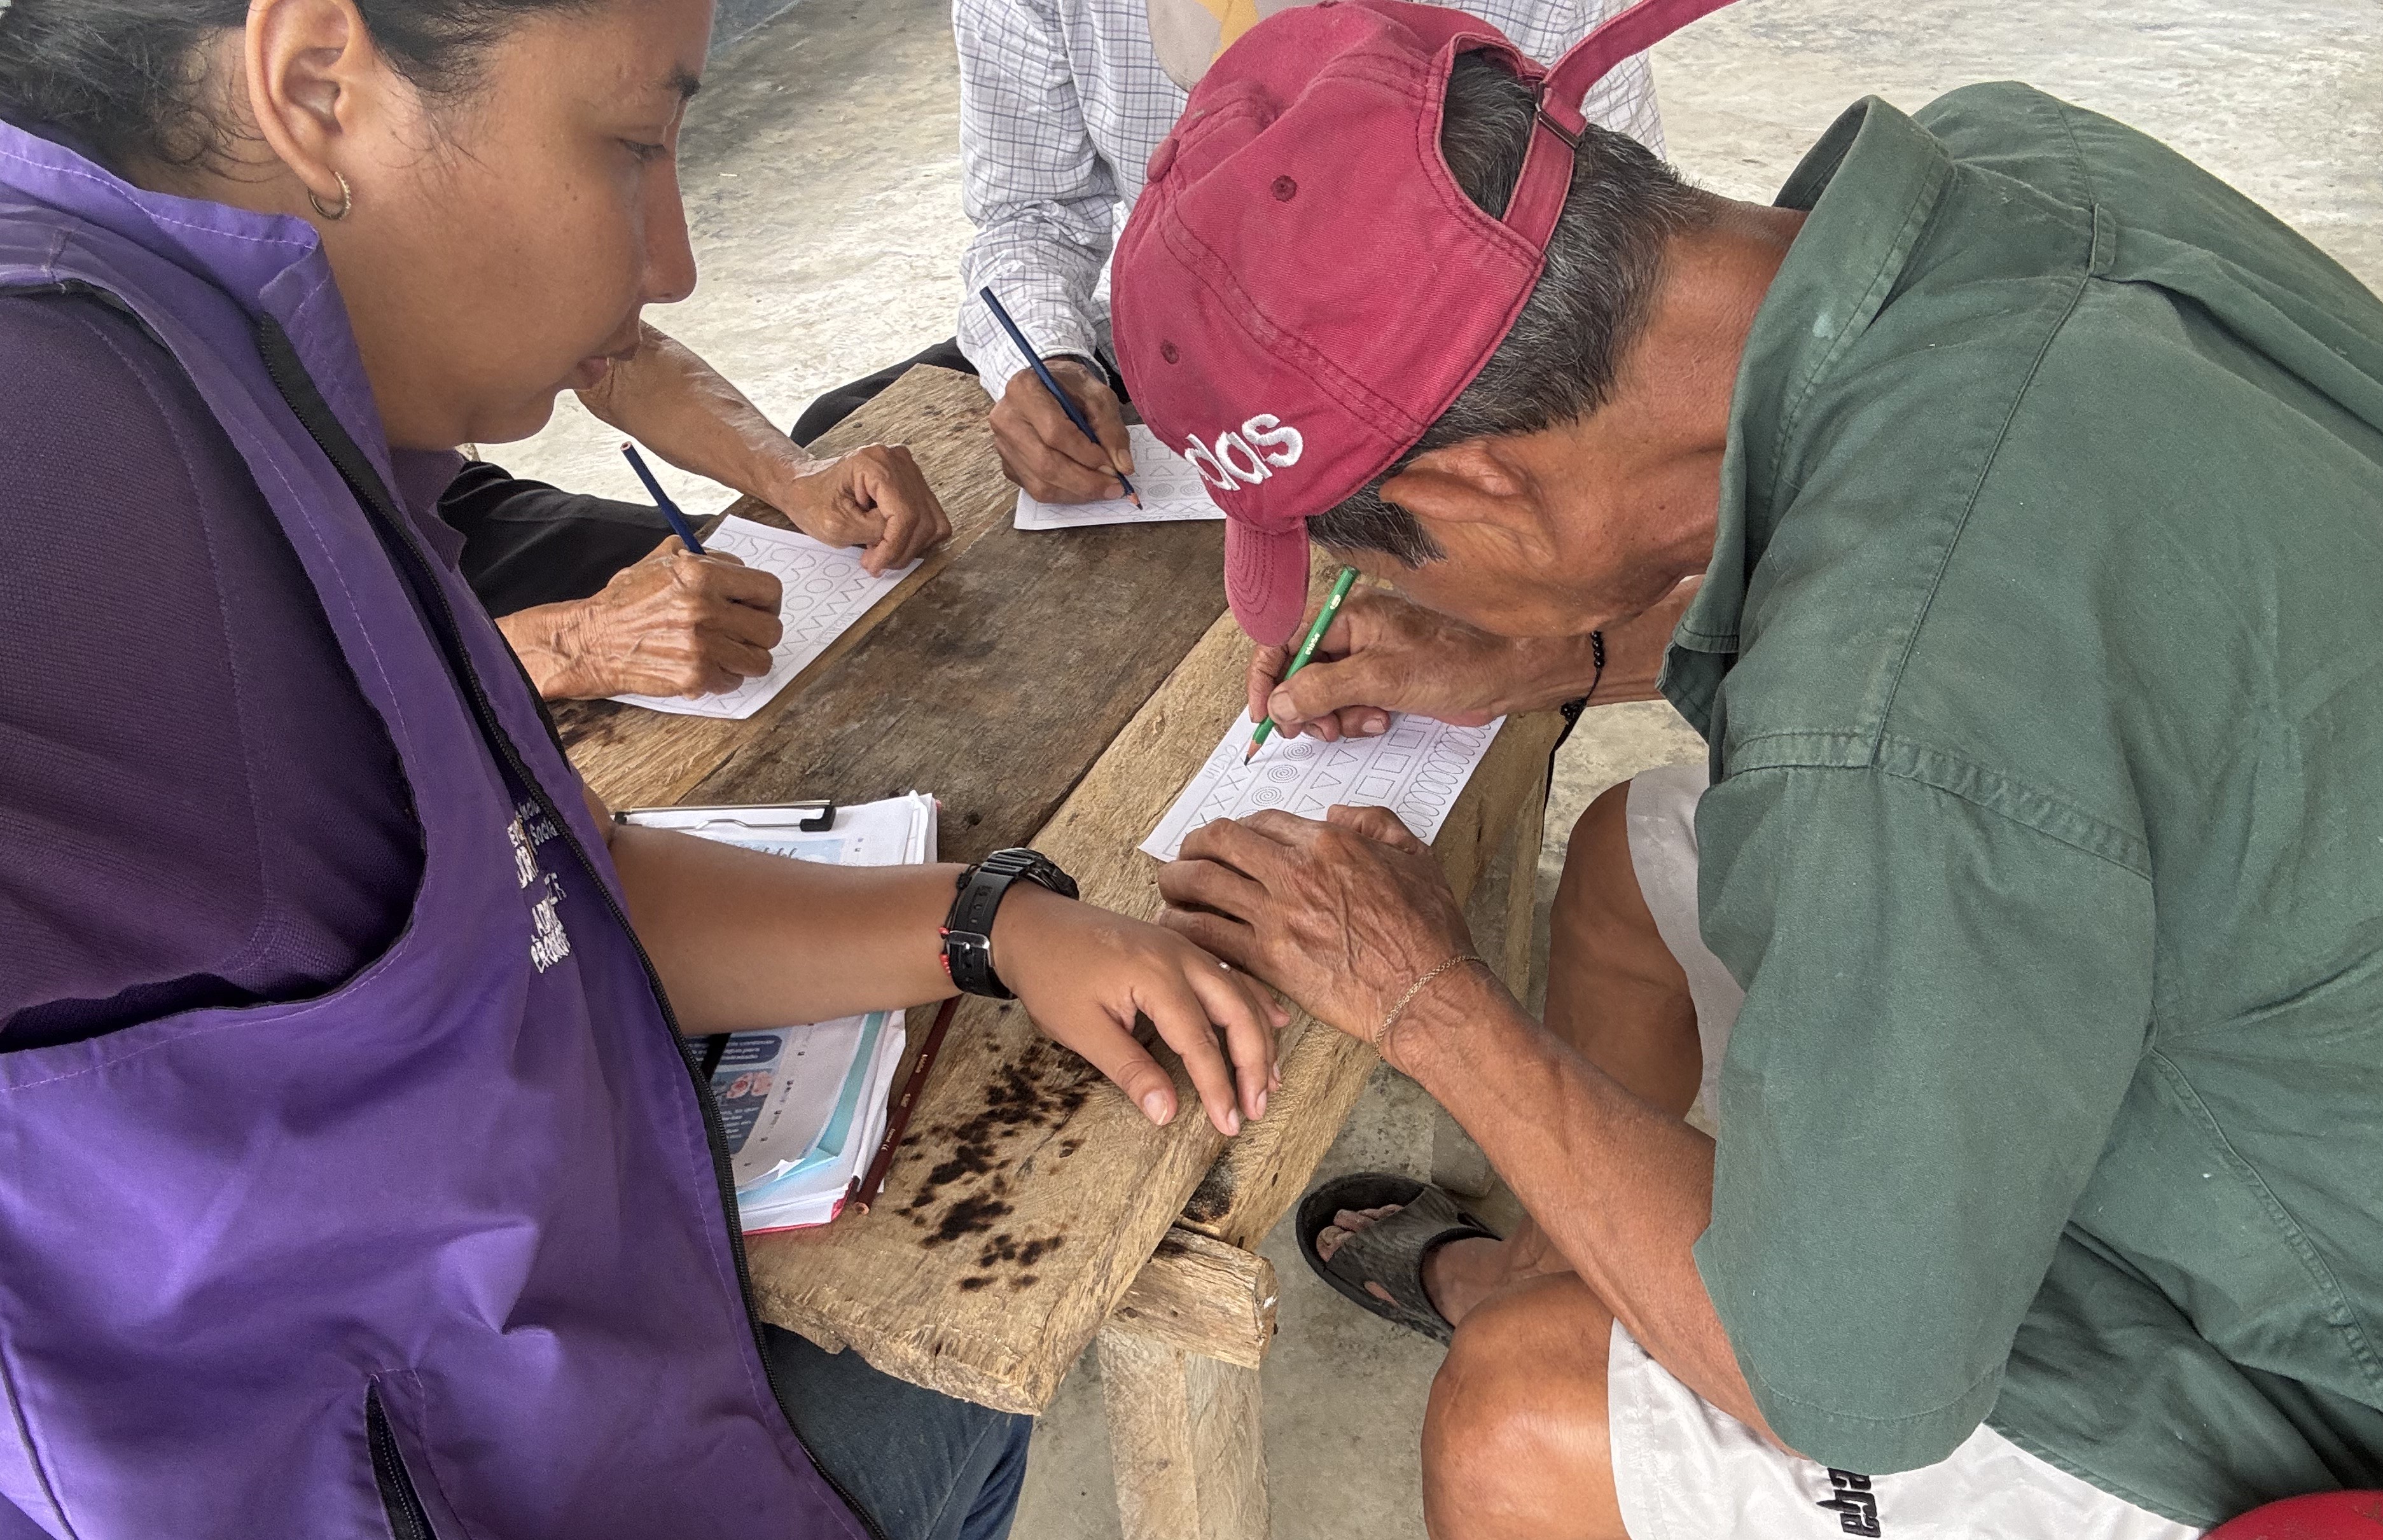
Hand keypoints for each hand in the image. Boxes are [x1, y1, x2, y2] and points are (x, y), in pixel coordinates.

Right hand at [497, 537, 781, 699]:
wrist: (592, 640)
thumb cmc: (627, 600)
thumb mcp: (663, 560)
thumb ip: (707, 558)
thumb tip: (740, 568)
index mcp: (701, 575)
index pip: (770, 589)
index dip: (768, 601)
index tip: (758, 607)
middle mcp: (704, 610)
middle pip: (771, 629)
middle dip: (760, 632)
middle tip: (743, 633)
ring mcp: (701, 647)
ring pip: (760, 660)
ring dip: (746, 658)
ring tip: (726, 651)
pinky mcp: (694, 678)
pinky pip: (734, 682)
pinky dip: (724, 678)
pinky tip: (704, 666)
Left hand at [759, 440, 951, 575]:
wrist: (804, 487)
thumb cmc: (812, 500)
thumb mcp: (836, 525)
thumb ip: (873, 533)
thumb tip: (898, 545)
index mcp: (874, 463)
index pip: (904, 514)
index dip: (894, 547)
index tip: (876, 564)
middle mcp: (896, 460)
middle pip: (921, 519)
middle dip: (900, 549)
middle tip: (875, 561)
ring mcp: (907, 469)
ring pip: (931, 521)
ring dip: (909, 545)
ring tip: (880, 550)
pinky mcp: (912, 482)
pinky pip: (931, 518)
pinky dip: (915, 536)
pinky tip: (890, 538)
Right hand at [989, 358, 1134, 503]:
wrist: (1047, 387)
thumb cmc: (1071, 388)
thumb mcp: (1098, 396)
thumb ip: (1111, 429)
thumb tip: (1122, 466)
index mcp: (1024, 389)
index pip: (1054, 432)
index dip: (1085, 454)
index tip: (1112, 466)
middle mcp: (1006, 418)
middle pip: (1045, 463)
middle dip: (1084, 481)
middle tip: (1114, 487)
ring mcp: (1003, 444)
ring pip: (1040, 483)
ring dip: (1077, 492)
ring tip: (1104, 489)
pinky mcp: (1008, 464)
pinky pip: (1036, 489)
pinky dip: (1065, 494)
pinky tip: (1084, 487)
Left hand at [991, 884, 1288, 1135]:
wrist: (1030, 922)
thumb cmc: (1049, 973)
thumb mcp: (1081, 1030)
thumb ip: (1129, 1070)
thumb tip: (1166, 1113)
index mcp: (1156, 977)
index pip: (1201, 1043)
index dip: (1219, 1088)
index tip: (1230, 1124)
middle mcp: (1180, 957)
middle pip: (1237, 1013)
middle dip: (1254, 1064)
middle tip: (1258, 1108)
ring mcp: (1183, 948)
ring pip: (1240, 992)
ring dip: (1260, 1036)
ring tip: (1271, 1080)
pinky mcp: (1179, 948)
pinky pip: (1230, 974)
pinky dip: (1255, 1000)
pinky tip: (1275, 1019)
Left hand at [1156, 807, 1476, 1047]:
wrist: (1427, 994)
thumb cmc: (1428, 932)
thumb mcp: (1417, 857)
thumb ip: (1376, 824)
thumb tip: (1339, 812)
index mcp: (1328, 845)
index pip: (1260, 821)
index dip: (1237, 828)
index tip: (1228, 840)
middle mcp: (1295, 874)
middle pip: (1218, 843)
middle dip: (1193, 846)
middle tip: (1185, 857)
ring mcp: (1278, 918)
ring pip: (1201, 886)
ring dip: (1176, 882)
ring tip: (1169, 889)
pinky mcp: (1269, 961)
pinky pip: (1208, 937)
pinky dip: (1184, 929)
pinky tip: (1176, 930)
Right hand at [1247, 578, 1702, 738]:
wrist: (1518, 670)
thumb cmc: (1461, 660)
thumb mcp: (1382, 678)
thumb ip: (1323, 689)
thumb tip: (1279, 704)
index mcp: (1347, 612)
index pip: (1283, 639)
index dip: (1266, 679)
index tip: (1264, 718)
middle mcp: (1355, 628)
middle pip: (1301, 669)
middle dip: (1305, 705)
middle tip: (1322, 733)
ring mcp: (1373, 653)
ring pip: (1326, 690)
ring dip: (1334, 716)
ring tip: (1362, 726)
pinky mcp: (1392, 677)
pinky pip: (1353, 701)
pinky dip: (1357, 718)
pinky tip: (1379, 723)